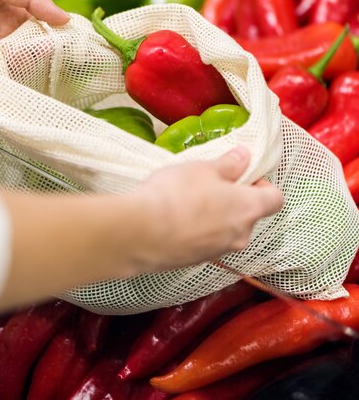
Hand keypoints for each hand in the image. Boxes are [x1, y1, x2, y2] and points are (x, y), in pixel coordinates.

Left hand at [0, 0, 68, 88]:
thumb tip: (66, 18)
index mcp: (9, 12)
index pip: (43, 26)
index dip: (60, 33)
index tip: (80, 42)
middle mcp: (2, 37)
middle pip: (36, 51)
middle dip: (53, 56)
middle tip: (73, 61)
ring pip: (23, 71)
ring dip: (38, 71)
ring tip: (53, 71)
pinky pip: (2, 87)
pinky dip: (17, 88)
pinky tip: (32, 84)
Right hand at [133, 146, 283, 272]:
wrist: (142, 233)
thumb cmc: (178, 194)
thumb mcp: (203, 168)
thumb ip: (229, 164)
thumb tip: (245, 157)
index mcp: (249, 209)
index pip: (275, 199)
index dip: (264, 185)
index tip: (244, 175)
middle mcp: (240, 236)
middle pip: (249, 215)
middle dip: (234, 200)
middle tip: (210, 183)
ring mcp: (218, 252)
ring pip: (226, 230)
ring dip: (215, 215)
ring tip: (187, 199)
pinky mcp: (196, 261)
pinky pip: (206, 241)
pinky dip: (197, 230)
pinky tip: (175, 217)